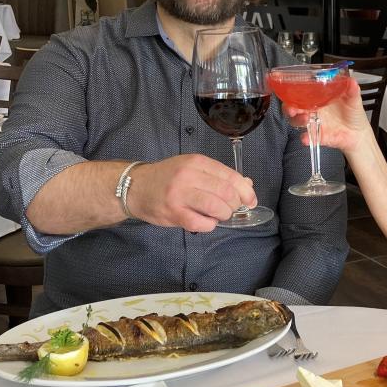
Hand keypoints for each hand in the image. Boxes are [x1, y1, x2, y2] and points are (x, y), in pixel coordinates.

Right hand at [129, 154, 256, 232]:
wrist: (135, 186)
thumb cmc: (168, 177)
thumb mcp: (192, 168)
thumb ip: (219, 176)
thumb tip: (247, 185)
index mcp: (196, 162)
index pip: (230, 176)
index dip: (245, 191)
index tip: (250, 201)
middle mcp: (188, 175)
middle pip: (226, 192)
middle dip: (234, 204)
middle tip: (230, 209)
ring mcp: (179, 194)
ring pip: (215, 207)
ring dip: (223, 215)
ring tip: (218, 215)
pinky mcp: (173, 213)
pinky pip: (201, 223)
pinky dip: (209, 225)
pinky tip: (205, 221)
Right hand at [282, 77, 371, 153]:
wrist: (358, 133)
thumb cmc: (352, 113)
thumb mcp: (353, 99)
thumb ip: (352, 90)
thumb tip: (351, 81)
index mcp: (317, 97)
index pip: (300, 90)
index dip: (290, 87)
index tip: (284, 83)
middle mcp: (312, 109)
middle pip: (292, 106)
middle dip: (288, 106)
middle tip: (292, 108)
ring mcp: (313, 123)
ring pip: (296, 121)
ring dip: (297, 120)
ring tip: (306, 119)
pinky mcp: (316, 135)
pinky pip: (307, 137)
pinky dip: (305, 138)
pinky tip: (306, 138)